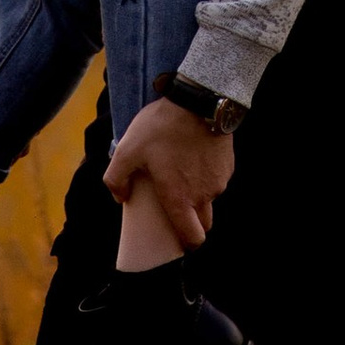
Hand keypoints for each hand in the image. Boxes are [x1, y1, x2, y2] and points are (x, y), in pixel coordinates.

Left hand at [103, 96, 235, 247]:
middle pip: (203, 223)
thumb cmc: (162, 127)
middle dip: (192, 222)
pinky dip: (206, 176)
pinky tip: (193, 157)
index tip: (176, 240)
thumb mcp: (128, 149)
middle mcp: (203, 195)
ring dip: (198, 195)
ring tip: (180, 172)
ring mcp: (219, 181)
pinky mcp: (228, 165)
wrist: (199, 100)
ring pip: (209, 199)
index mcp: (180, 198)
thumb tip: (120, 197)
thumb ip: (116, 178)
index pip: (192, 238)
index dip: (185, 244)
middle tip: (175, 207)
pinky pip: (216, 180)